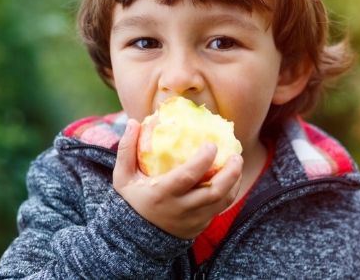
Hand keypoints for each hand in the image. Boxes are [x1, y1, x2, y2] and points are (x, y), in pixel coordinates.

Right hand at [113, 119, 242, 238]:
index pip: (187, 177)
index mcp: (162, 194)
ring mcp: (193, 220)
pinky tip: (232, 177)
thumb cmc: (132, 200)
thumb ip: (126, 150)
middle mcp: (180, 209)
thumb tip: (134, 122)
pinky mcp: (200, 226)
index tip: (212, 145)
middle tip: (236, 156)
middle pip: (213, 192)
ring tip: (237, 163)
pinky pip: (220, 208)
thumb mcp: (123, 177)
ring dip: (234, 181)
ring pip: (222, 201)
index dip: (202, 160)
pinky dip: (230, 192)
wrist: (136, 237)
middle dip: (230, 173)